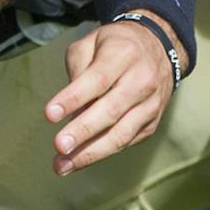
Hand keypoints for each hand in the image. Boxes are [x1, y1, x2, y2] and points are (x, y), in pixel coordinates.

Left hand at [42, 14, 176, 175]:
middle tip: (59, 146)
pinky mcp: (152, 122)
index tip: (49, 115)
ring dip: (90, 153)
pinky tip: (78, 162)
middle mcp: (142, 80)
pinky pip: (127, 141)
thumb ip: (77, 69)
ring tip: (62, 166)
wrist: (159, 48)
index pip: (97, 80)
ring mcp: (151, 104)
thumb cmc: (114, 47)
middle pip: (111, 110)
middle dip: (83, 131)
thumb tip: (69, 108)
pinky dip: (102, 153)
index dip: (73, 98)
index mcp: (124, 55)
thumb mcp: (90, 43)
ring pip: (122, 133)